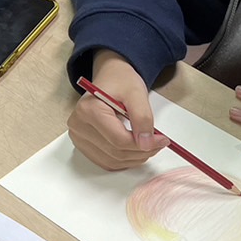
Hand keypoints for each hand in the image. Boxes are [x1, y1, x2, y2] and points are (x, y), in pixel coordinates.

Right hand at [67, 51, 168, 169]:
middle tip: (159, 142)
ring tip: (148, 145)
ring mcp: (78, 137)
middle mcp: (78, 126)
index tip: (162, 140)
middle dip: (142, 151)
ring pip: (112, 161)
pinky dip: (124, 161)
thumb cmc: (121, 82)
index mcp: (88, 110)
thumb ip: (142, 118)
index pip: (119, 139)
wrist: (110, 78)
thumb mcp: (137, 93)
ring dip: (134, 158)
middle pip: (115, 152)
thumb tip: (146, 144)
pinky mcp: (83, 145)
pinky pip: (106, 162)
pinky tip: (134, 150)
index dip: (144, 144)